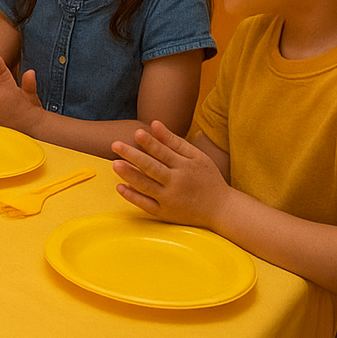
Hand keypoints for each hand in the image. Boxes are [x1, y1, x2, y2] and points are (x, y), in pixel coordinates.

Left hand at [111, 120, 229, 226]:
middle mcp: (177, 183)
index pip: (164, 153)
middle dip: (133, 156)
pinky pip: (146, 205)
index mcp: (185, 167)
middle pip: (152, 168)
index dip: (150, 143)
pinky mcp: (166, 214)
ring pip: (146, 186)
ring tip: (115, 164)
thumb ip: (174, 141)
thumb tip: (154, 123)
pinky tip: (120, 187)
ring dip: (130, 175)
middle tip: (115, 145)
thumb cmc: (208, 178)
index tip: (137, 133)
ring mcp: (170, 200)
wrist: (221, 210)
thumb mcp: (197, 157)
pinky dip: (133, 197)